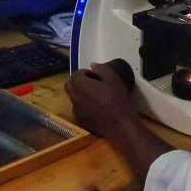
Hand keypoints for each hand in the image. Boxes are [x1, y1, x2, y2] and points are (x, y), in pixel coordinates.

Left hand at [64, 60, 171, 180]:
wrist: (121, 125)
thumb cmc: (118, 100)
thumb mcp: (113, 79)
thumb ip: (102, 69)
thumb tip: (92, 65)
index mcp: (80, 85)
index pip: (75, 74)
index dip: (85, 73)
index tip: (96, 76)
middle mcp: (74, 97)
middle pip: (69, 85)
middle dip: (78, 82)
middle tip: (92, 85)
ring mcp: (76, 110)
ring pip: (73, 98)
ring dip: (80, 95)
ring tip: (95, 97)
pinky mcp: (80, 121)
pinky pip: (78, 110)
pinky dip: (84, 106)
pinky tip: (96, 109)